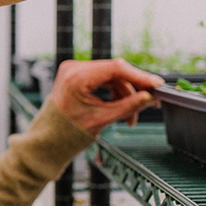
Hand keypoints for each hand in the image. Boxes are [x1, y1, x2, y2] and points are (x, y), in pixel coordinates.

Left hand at [47, 59, 164, 134]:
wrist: (49, 137)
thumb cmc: (68, 131)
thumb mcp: (102, 119)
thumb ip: (127, 107)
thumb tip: (150, 98)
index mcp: (76, 77)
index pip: (116, 68)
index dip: (139, 76)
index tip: (156, 85)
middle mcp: (74, 68)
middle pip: (116, 72)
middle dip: (133, 90)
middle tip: (151, 103)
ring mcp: (75, 70)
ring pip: (112, 77)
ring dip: (125, 95)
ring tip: (131, 118)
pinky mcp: (79, 75)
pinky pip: (104, 80)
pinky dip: (115, 94)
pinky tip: (122, 110)